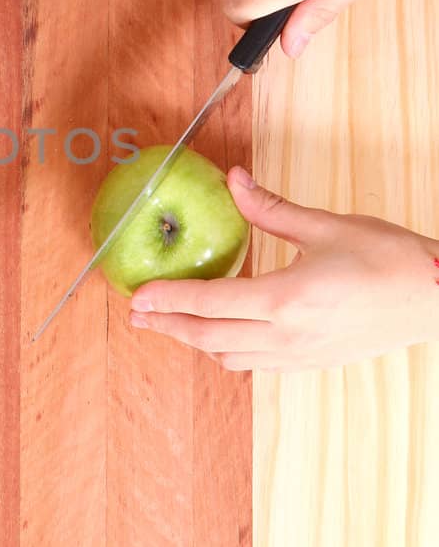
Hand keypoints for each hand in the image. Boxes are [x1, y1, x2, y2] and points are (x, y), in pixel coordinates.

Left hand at [129, 168, 438, 371]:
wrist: (437, 298)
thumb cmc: (389, 260)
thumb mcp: (327, 226)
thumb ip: (271, 209)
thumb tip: (235, 181)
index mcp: (286, 299)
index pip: (210, 302)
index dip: (168, 299)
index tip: (138, 296)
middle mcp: (286, 335)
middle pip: (209, 337)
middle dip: (168, 325)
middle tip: (138, 315)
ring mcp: (298, 355)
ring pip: (229, 356)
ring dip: (195, 341)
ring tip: (171, 324)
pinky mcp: (310, 363)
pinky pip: (254, 364)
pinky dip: (226, 351)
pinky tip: (219, 335)